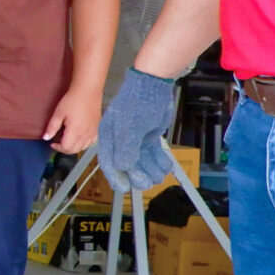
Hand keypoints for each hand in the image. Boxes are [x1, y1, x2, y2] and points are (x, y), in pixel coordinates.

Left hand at [43, 84, 100, 154]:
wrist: (88, 91)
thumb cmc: (72, 101)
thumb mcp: (58, 113)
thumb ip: (52, 127)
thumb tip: (45, 138)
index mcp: (75, 132)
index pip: (66, 148)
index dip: (57, 148)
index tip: (52, 142)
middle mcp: (85, 134)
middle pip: (74, 150)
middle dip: (64, 149)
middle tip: (58, 142)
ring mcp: (93, 132)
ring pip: (83, 147)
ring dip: (74, 148)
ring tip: (67, 140)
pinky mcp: (96, 128)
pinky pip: (91, 142)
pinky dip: (84, 144)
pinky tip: (79, 138)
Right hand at [96, 68, 178, 191]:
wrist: (152, 86)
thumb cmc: (137, 103)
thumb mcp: (130, 127)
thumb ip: (125, 148)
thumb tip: (123, 166)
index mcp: (109, 137)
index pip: (109, 162)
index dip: (115, 176)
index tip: (123, 188)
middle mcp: (120, 140)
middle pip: (126, 165)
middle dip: (137, 175)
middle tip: (147, 182)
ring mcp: (135, 139)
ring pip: (141, 161)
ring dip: (150, 170)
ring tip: (158, 176)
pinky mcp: (147, 137)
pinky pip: (152, 154)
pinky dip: (158, 162)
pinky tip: (165, 168)